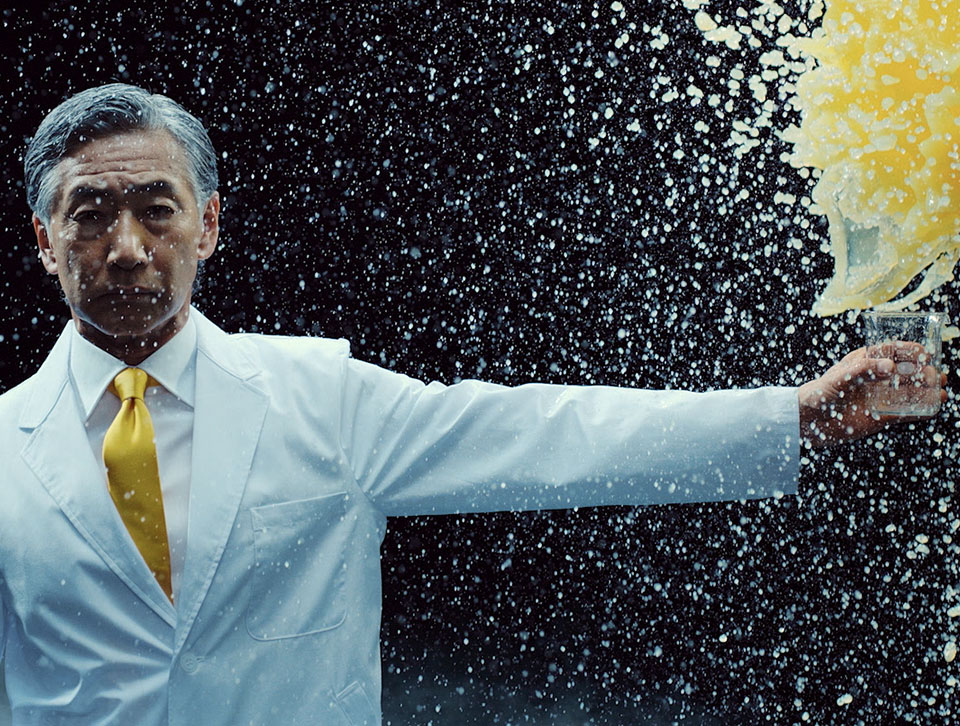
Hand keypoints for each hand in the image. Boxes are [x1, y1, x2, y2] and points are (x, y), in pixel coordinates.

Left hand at [797, 346, 947, 447]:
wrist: (808, 421)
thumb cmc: (818, 393)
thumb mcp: (838, 378)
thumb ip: (862, 370)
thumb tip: (890, 366)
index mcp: (865, 361)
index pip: (893, 350)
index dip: (911, 350)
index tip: (926, 354)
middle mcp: (876, 378)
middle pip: (907, 371)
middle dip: (925, 372)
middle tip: (937, 376)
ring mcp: (879, 396)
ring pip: (910, 392)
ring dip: (928, 391)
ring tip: (942, 392)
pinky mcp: (880, 416)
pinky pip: (905, 412)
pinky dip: (920, 410)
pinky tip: (934, 408)